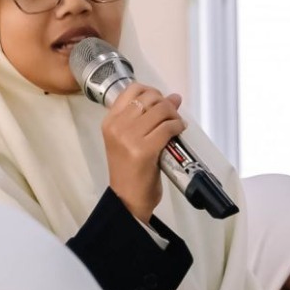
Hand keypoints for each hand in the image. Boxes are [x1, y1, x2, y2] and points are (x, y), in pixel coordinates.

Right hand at [102, 82, 187, 223]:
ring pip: (161, 110)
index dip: (151, 91)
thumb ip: (147, 117)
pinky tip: (179, 132)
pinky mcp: (145, 149)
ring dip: (174, 115)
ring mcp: (130, 138)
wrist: (127, 199)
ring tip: (177, 124)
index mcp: (110, 122)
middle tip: (172, 115)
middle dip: (166, 103)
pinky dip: (178, 126)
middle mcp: (117, 126)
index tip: (159, 102)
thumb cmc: (129, 170)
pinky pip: (168, 127)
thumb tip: (174, 97)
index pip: (132, 90)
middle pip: (150, 98)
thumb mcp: (130, 139)